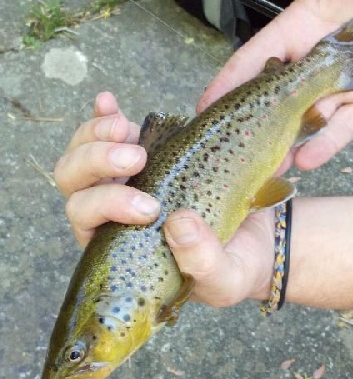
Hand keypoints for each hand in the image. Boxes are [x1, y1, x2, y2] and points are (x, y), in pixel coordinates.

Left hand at [55, 92, 274, 306]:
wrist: (254, 241)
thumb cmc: (232, 265)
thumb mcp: (226, 277)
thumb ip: (204, 262)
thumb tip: (177, 224)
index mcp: (115, 245)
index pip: (85, 219)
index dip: (106, 205)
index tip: (151, 208)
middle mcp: (107, 213)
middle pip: (72, 180)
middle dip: (96, 162)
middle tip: (138, 157)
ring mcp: (120, 181)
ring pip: (82, 151)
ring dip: (97, 134)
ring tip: (127, 127)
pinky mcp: (141, 156)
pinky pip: (107, 131)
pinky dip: (103, 114)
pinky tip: (108, 101)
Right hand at [198, 0, 352, 168]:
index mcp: (297, 28)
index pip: (254, 58)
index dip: (228, 81)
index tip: (203, 107)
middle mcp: (312, 63)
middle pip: (274, 100)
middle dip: (252, 125)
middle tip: (227, 152)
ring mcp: (340, 86)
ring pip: (306, 121)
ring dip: (285, 144)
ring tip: (264, 168)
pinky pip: (345, 127)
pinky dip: (327, 144)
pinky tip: (307, 161)